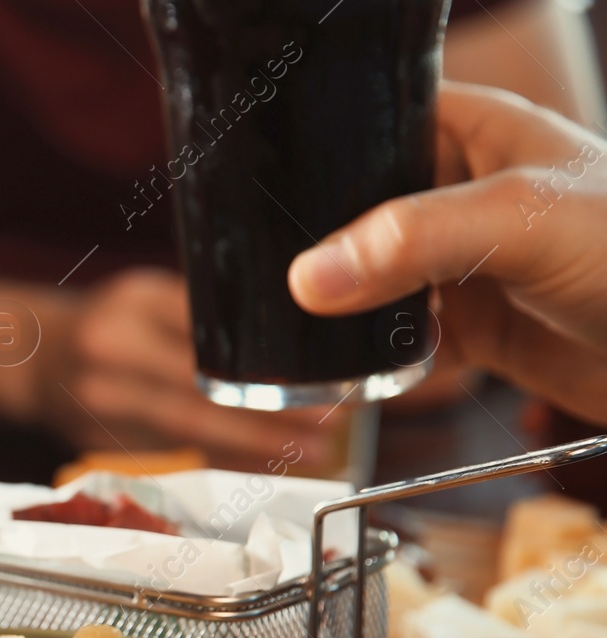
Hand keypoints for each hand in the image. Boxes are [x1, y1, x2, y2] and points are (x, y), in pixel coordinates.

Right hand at [51, 269, 332, 467]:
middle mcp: (111, 351)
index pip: (208, 339)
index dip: (263, 367)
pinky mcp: (97, 439)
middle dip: (266, 413)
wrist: (29, 356)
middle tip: (322, 427)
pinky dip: (216, 458)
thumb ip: (198, 315)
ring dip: (249, 443)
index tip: (315, 383)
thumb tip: (281, 339)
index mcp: (132, 305)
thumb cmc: (105, 321)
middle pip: (199, 390)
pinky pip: (168, 453)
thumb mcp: (146, 295)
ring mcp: (100, 401)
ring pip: (186, 429)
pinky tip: (255, 464)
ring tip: (303, 451)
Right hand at [288, 83, 606, 423]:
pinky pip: (392, 338)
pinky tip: (356, 365)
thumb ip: (414, 239)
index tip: (263, 200)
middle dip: (314, 247)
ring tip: (304, 325)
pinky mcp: (465, 325)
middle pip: (351, 211)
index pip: (364, 125)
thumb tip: (312, 275)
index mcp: (470, 130)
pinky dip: (368, 357)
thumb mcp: (522, 220)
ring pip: (364, 279)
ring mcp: (457, 261)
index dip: (314, 157)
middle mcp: (454, 191)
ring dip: (337, 309)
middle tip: (278, 277)